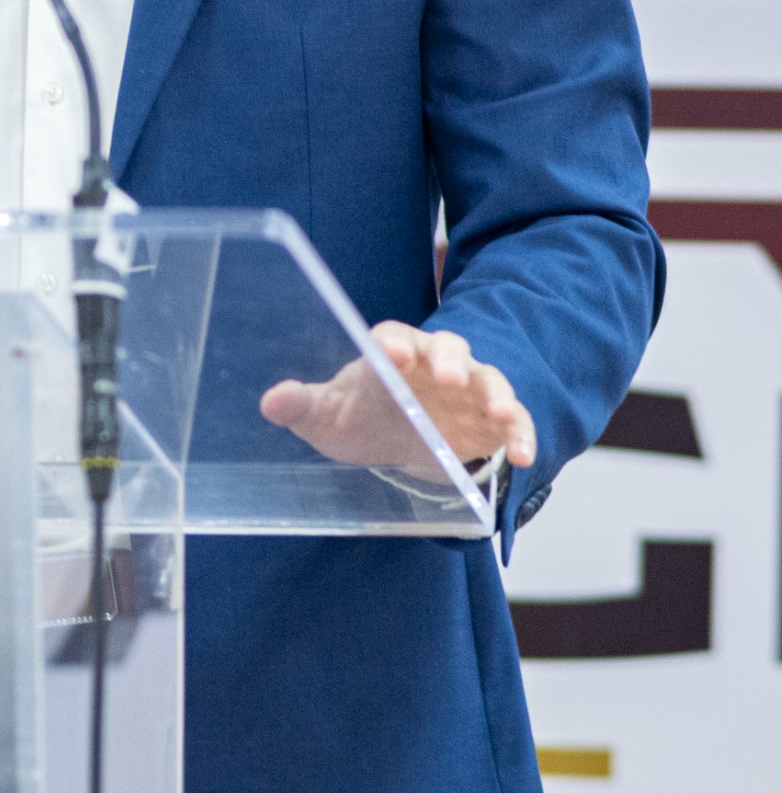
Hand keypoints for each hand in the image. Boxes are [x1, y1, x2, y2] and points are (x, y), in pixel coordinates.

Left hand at [260, 323, 535, 474]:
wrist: (399, 443)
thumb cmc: (361, 417)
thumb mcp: (328, 416)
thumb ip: (302, 406)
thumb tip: (271, 402)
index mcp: (393, 353)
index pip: (394, 337)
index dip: (393, 343)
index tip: (390, 353)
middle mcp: (435, 363)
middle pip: (449, 349)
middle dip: (451, 362)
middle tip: (450, 378)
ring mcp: (470, 389)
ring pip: (490, 380)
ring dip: (497, 395)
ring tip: (501, 414)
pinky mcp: (492, 420)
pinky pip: (515, 421)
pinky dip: (522, 434)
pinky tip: (522, 455)